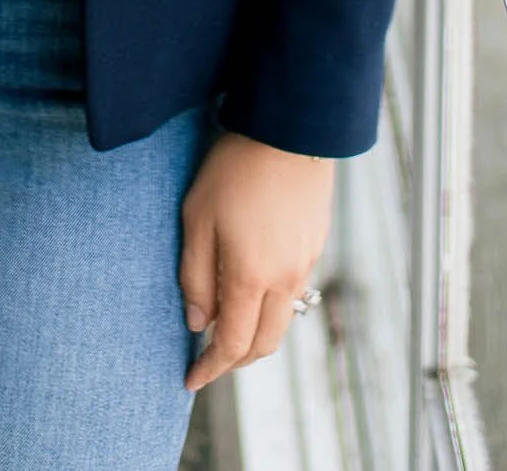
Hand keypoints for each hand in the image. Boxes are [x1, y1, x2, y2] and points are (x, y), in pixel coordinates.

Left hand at [179, 132, 333, 390]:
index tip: (190, 379)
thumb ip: (195, 276)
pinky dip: (272, 306)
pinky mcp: (316, 243)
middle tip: (210, 358)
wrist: (291, 128)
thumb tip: (198, 322)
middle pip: (264, 344)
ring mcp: (305, 262)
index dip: (211, 368)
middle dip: (236, 360)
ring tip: (230, 325)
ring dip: (256, 334)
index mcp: (252, 277)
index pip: (232, 344)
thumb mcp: (198, 218)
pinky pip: (294, 291)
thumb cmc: (235, 168)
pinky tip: (254, 288)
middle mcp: (285, 279)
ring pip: (282, 320)